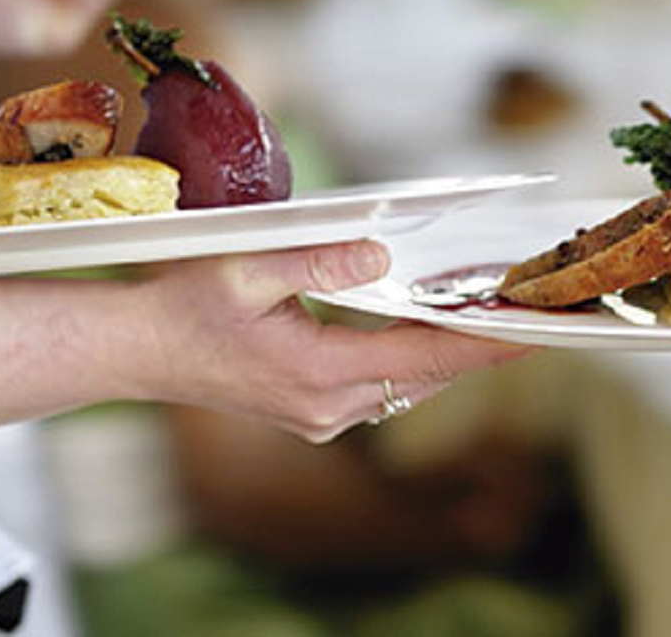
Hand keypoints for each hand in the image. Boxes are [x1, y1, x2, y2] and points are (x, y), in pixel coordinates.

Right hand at [134, 240, 531, 442]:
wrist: (135, 351)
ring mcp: (320, 417)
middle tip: (531, 310)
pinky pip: (382, 388)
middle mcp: (327, 407)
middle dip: (479, 344)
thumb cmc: (182, 303)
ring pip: (408, 385)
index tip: (535, 328)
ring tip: (493, 315)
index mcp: (317, 372)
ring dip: (447, 352)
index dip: (486, 341)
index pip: (427, 356)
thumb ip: (317, 259)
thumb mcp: (246, 268)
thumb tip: (380, 254)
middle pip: (427, 374)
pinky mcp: (311, 414)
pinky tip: (427, 329)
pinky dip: (412, 359)